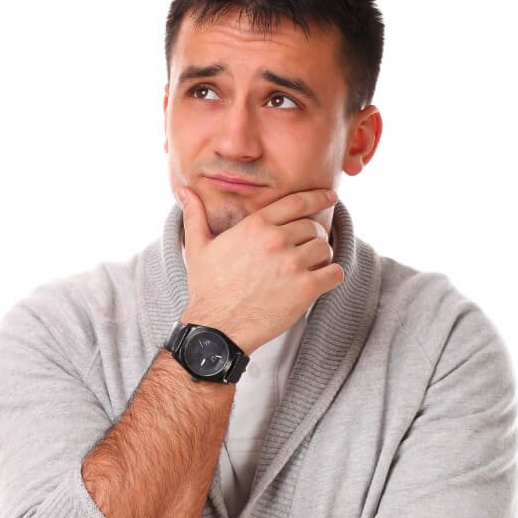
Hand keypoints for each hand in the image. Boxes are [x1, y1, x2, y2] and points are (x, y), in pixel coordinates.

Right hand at [178, 186, 343, 353]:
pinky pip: (334, 273)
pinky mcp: (305, 288)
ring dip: (322, 257)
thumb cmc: (207, 288)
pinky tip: (320, 280)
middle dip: (313, 236)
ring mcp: (292, 264)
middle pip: (313, 226)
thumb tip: (182, 191)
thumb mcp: (197, 247)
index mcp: (255, 225)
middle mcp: (276, 240)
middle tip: (307, 249)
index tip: (330, 196)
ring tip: (311, 267)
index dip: (318, 196)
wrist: (217, 326)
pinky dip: (332, 275)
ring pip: (325, 248)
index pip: (297, 201)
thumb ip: (195, 215)